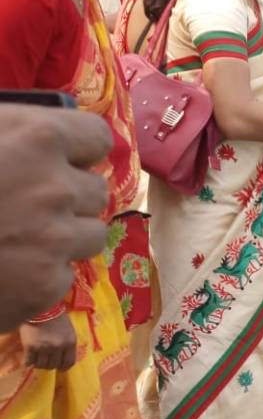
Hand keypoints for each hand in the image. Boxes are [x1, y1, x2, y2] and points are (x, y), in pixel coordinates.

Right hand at [0, 105, 110, 331]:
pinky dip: (37, 277)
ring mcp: (54, 240)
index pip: (98, 139)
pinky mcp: (44, 287)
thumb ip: (10, 132)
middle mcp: (57, 187)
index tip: (63, 161)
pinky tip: (1, 272)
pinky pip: (61, 276)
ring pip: (89, 236)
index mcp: (38, 137)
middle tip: (27, 206)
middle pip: (96, 192)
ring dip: (61, 238)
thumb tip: (41, 138)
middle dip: (68, 198)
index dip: (79, 151)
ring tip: (13, 240)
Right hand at [19, 314, 76, 369]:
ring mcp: (44, 347)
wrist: (41, 306)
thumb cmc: (56, 316)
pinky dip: (28, 362)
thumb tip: (63, 356)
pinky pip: (29, 361)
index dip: (63, 368)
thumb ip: (67, 342)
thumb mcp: (68, 329)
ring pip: (41, 365)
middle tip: (45, 361)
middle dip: (49, 365)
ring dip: (38, 364)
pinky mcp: (31, 346)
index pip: (69, 362)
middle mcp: (59, 347)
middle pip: (53, 365)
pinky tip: (28, 359)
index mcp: (70, 342)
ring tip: (36, 359)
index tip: (59, 368)